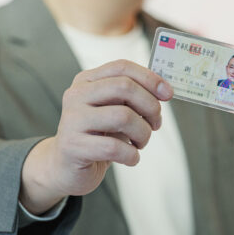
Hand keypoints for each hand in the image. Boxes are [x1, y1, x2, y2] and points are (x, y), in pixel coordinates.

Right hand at [19, 60, 172, 213]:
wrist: (65, 167)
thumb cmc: (97, 136)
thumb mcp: (113, 110)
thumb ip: (132, 97)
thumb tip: (164, 90)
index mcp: (87, 81)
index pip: (122, 67)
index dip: (150, 78)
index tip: (168, 94)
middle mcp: (76, 95)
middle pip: (125, 88)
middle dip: (150, 106)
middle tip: (156, 124)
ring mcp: (72, 120)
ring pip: (123, 117)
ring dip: (143, 133)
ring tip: (141, 143)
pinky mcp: (73, 146)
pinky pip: (114, 147)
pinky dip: (132, 155)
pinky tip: (131, 158)